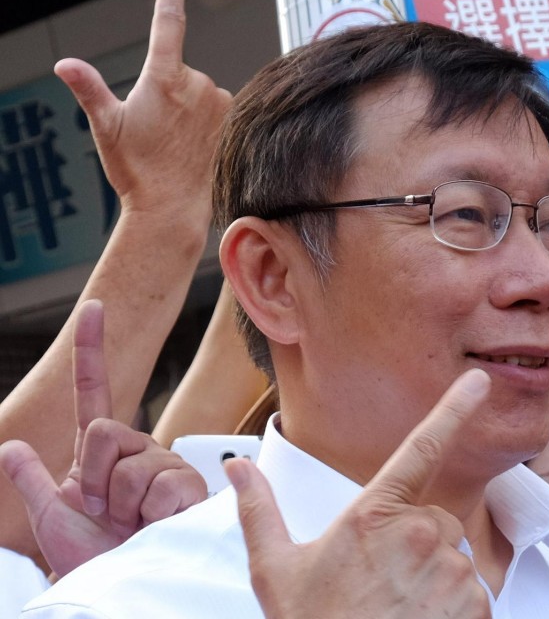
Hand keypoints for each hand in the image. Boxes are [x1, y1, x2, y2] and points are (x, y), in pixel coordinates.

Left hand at [0, 300, 207, 576]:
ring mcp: (165, 465)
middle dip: (93, 478)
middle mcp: (138, 449)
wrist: (127, 581)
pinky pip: (160, 484)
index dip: (92, 350)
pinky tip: (155, 524)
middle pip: (105, 432)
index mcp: (102, 452)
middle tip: (102, 512)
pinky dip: (149, 512)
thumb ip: (31, 480)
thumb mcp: (50, 519)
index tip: (93, 309)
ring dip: (120, 503)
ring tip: (131, 523)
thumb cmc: (94, 555)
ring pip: (131, 463)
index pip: (95, 391)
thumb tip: (9, 446)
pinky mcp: (188, 486)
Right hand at [53, 0, 231, 223]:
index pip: (167, 21)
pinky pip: (224, 112)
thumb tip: (66, 64)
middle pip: (183, 73)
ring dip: (193, 112)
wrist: (173, 211)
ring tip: (181, 145)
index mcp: (164, 78)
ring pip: (204, 94)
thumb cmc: (138, 172)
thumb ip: (90, 90)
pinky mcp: (239, 121)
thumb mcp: (106, 127)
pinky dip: (213, 125)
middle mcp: (199, 83)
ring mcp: (222, 103)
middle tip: (161, 131)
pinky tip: (202, 149)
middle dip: (172, 95)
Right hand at [227, 369, 492, 618]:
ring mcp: (452, 570)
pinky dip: (454, 607)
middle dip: (417, 543)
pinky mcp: (476, 604)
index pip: (422, 447)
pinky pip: (474, 593)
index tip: (479, 381)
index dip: (454, 409)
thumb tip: (237, 468)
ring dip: (435, 577)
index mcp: (374, 515)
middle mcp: (421, 534)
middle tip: (383, 581)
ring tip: (398, 608)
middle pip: (435, 519)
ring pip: (454, 557)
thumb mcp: (276, 571)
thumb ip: (260, 511)